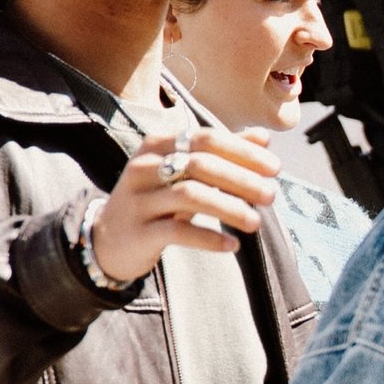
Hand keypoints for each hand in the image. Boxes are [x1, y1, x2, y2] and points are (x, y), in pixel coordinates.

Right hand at [91, 127, 277, 285]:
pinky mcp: (138, 232)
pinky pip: (177, 232)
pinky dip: (208, 238)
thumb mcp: (184, 172)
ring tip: (256, 222)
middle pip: (201, 165)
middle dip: (242, 179)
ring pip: (190, 196)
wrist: (108, 239)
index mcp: (158, 145)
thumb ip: (222, 154)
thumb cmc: (157, 200)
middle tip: (271, 195)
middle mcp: (145, 167)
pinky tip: (231, 246)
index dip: (243, 151)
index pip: (206, 138)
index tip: (275, 168)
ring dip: (229, 208)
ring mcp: (139, 199)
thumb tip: (264, 137)